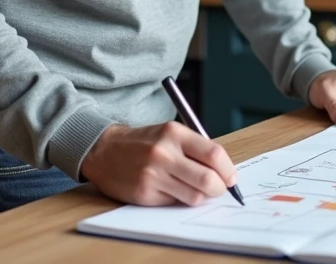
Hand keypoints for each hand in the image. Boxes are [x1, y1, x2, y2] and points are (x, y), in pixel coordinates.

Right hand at [80, 122, 237, 205]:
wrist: (104, 150)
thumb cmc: (143, 142)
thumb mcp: (169, 133)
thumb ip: (195, 148)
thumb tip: (224, 171)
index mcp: (174, 133)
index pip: (214, 154)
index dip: (228, 170)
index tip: (231, 178)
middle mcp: (164, 153)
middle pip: (208, 180)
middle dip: (220, 189)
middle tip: (219, 189)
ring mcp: (153, 175)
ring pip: (194, 196)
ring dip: (200, 196)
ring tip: (194, 188)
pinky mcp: (144, 193)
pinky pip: (174, 203)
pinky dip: (179, 199)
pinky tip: (170, 189)